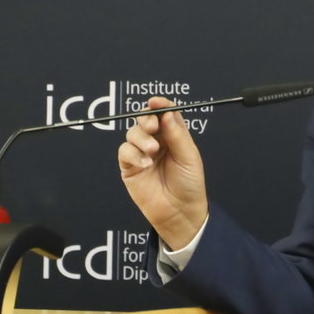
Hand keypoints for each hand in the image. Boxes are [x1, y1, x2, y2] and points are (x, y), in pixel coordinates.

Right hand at [117, 97, 207, 249]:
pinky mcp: (129, 166)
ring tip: (152, 151)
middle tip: (153, 127)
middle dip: (146, 119)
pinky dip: (133, 154)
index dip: (160, 104)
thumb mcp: (189, 157)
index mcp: (174, 135)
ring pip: (132, 132)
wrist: (180, 212)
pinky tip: (145, 164)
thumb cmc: (189, 184)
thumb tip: (167, 113)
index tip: (156, 101)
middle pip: (145, 119)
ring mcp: (142, 153)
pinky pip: (124, 151)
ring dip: (141, 138)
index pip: (165, 113)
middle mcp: (157, 141)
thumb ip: (178, 135)